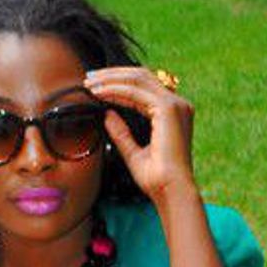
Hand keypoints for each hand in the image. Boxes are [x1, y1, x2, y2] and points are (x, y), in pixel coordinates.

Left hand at [83, 64, 196, 204]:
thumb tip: (107, 114)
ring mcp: (175, 104)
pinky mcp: (168, 109)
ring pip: (138, 78)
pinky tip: (99, 93)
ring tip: (90, 83)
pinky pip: (135, 91)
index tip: (96, 87)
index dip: (118, 84)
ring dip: (111, 78)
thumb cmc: (157, 180)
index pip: (144, 88)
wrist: (171, 192)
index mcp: (173, 113)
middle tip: (88, 78)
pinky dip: (115, 89)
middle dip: (112, 74)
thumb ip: (121, 133)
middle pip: (141, 76)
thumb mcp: (133, 153)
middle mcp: (177, 105)